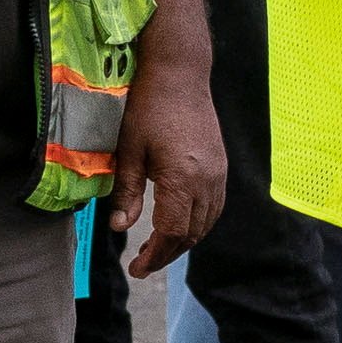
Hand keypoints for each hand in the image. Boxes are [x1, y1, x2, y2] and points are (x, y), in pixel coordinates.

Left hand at [109, 62, 227, 278]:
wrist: (180, 73)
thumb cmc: (149, 107)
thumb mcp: (129, 149)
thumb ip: (127, 191)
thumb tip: (121, 228)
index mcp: (182, 179)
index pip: (172, 232)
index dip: (155, 256)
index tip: (137, 269)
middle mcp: (207, 181)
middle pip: (192, 233)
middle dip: (168, 254)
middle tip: (143, 264)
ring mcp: (218, 173)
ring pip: (207, 223)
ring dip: (184, 241)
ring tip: (159, 248)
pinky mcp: (221, 165)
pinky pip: (214, 207)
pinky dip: (198, 223)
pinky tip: (181, 223)